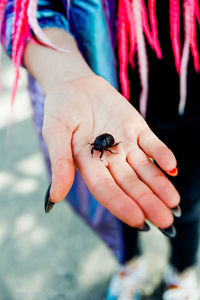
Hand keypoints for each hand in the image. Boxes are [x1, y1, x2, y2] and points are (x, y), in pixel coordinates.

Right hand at [42, 74, 179, 228]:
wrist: (75, 86)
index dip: (121, 204)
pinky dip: (161, 154)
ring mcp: (125, 145)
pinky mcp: (137, 129)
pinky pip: (151, 143)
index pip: (106, 189)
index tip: (138, 220)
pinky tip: (172, 167)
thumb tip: (54, 197)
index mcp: (89, 165)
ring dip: (159, 184)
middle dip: (147, 202)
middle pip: (130, 184)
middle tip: (166, 222)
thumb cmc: (60, 110)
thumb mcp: (55, 133)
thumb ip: (60, 162)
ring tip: (174, 203)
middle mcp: (110, 160)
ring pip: (145, 169)